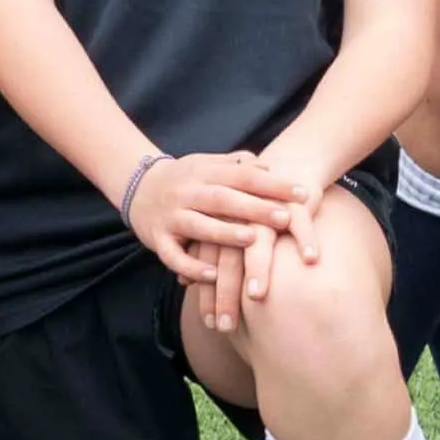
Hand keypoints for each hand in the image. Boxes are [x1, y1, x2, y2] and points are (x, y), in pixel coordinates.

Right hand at [128, 153, 307, 332]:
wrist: (136, 186)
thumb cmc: (184, 178)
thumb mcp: (206, 164)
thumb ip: (235, 165)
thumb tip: (270, 166)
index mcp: (204, 172)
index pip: (243, 175)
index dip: (272, 184)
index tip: (303, 192)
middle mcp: (187, 192)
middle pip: (223, 199)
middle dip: (254, 208)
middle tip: (285, 218)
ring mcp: (171, 216)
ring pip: (198, 225)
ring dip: (225, 234)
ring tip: (252, 241)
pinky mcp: (158, 239)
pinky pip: (174, 256)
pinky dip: (192, 267)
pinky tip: (213, 275)